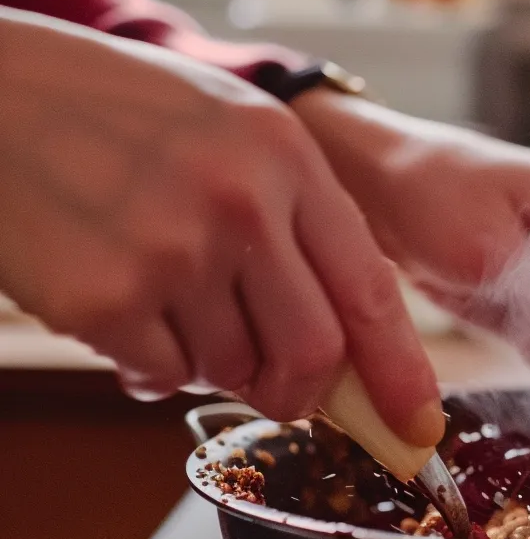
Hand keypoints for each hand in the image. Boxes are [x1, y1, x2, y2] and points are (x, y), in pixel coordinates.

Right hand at [0, 11, 442, 443]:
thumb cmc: (116, 114)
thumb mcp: (233, 131)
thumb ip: (297, 225)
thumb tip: (344, 349)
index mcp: (287, 159)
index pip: (371, 290)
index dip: (400, 372)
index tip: (416, 424)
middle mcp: (241, 203)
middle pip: (315, 354)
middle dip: (300, 390)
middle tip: (274, 382)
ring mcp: (172, 251)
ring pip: (233, 370)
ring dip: (210, 361)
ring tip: (166, 298)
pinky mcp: (104, 297)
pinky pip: (163, 377)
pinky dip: (150, 366)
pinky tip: (122, 311)